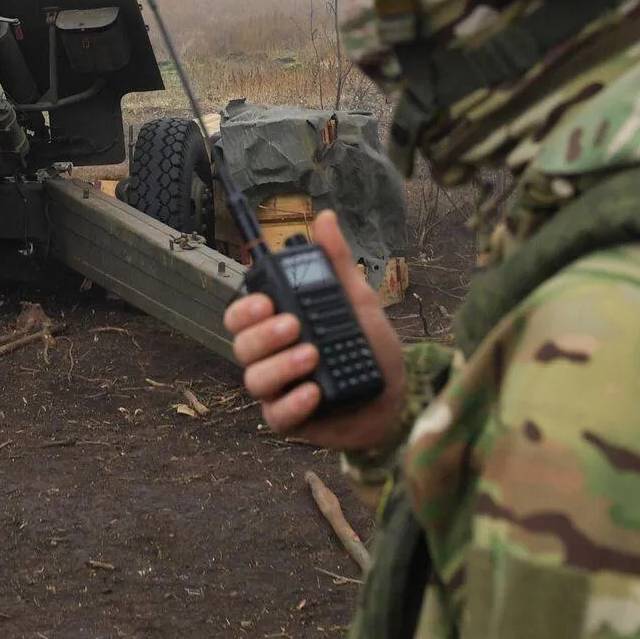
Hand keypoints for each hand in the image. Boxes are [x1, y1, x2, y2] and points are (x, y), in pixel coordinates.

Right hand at [223, 209, 407, 450]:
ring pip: (255, 380)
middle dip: (262, 335)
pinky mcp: (291, 420)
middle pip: (241, 346)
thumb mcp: (357, 300)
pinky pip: (277, 416)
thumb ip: (336, 263)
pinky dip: (293, 403)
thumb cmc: (370, 347)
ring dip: (280, 366)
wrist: (398, 395)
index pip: (241, 315)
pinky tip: (312, 393)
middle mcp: (271, 357)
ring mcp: (279, 390)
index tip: (267, 301)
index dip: (245, 308)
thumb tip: (326, 218)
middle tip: (294, 325)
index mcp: (277, 326)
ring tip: (312, 355)